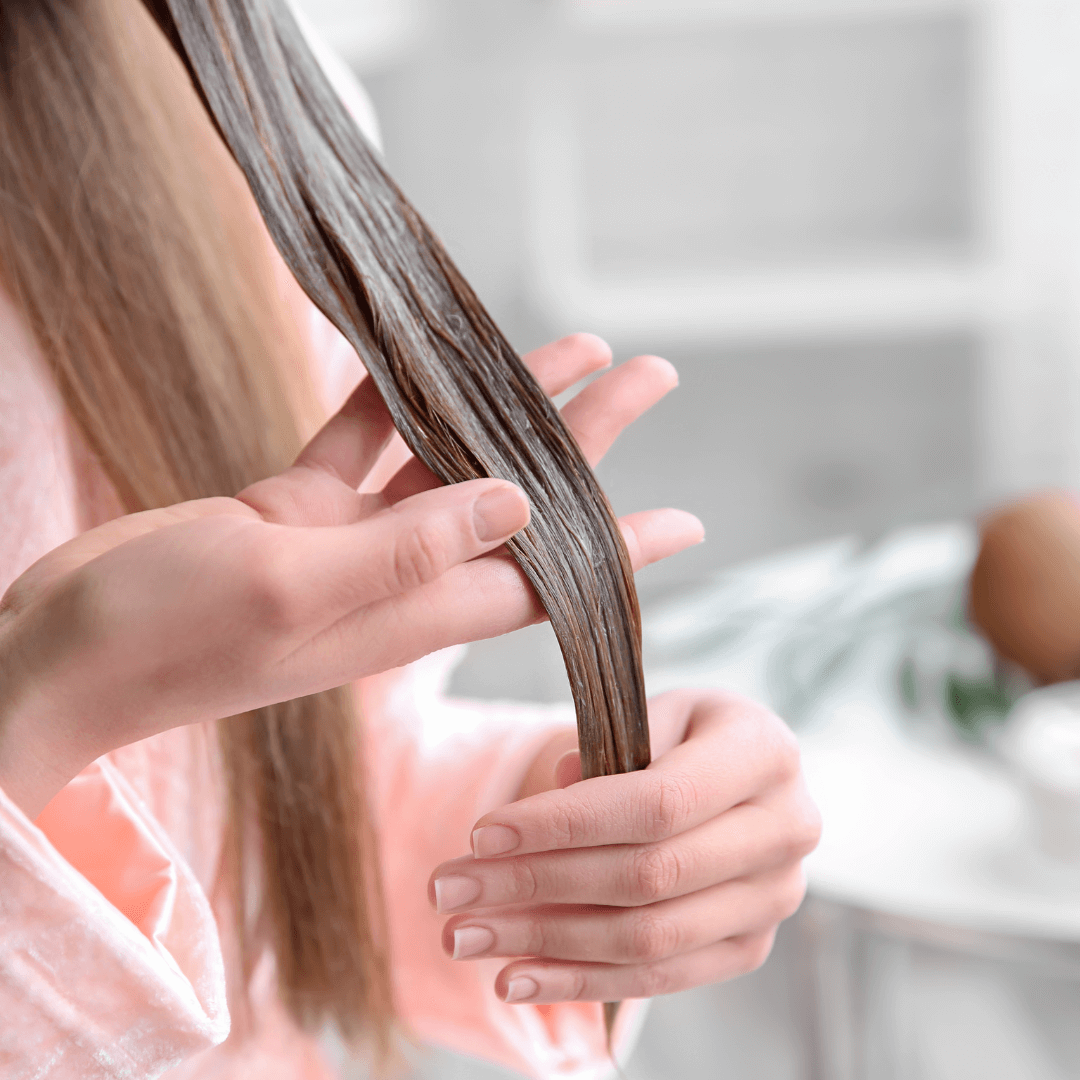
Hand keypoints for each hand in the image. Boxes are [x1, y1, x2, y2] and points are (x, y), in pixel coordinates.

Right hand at [0, 335, 701, 816]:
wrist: (64, 654)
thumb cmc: (161, 636)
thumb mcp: (285, 587)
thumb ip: (402, 552)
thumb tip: (511, 505)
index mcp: (406, 612)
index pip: (543, 580)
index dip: (618, 548)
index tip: (689, 521)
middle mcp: (393, 578)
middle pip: (515, 502)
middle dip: (584, 441)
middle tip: (648, 372)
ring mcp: (346, 542)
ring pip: (449, 460)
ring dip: (504, 404)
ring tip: (568, 346)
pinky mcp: (294, 509)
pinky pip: (365, 440)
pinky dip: (398, 396)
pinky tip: (432, 351)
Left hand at [430, 690, 820, 1002]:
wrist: (746, 774)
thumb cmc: (689, 732)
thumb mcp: (657, 707)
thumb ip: (612, 738)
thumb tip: (561, 784)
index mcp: (764, 754)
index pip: (656, 802)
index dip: (566, 823)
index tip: (484, 832)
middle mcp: (785, 830)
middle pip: (646, 877)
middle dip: (536, 885)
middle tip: (452, 890)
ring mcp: (773, 898)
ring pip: (647, 939)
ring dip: (545, 943)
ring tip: (465, 937)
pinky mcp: (750, 945)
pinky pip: (659, 978)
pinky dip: (581, 981)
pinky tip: (516, 978)